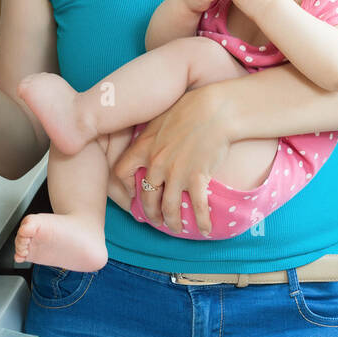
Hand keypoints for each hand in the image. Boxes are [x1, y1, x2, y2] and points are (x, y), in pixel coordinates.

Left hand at [111, 86, 232, 235]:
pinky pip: (197, 207)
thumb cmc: (191, 107)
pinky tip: (205, 229)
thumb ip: (152, 134)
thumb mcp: (161, 117)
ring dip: (172, 222)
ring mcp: (176, 173)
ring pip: (168, 208)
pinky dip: (201, 222)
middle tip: (157, 220)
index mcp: (144, 146)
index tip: (133, 193)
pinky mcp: (197, 178)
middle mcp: (156, 163)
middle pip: (146, 198)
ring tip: (176, 228)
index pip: (121, 172)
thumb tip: (150, 142)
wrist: (216, 109)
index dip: (125, 186)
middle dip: (151, 213)